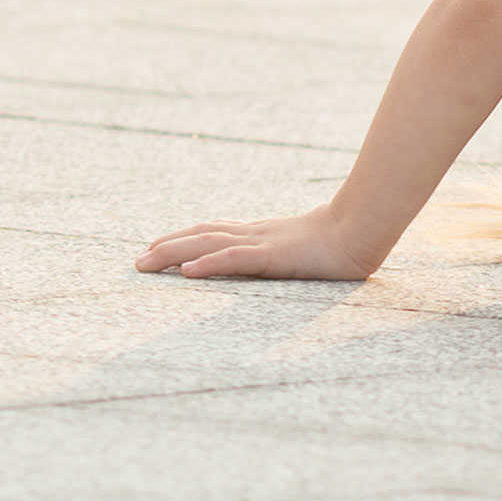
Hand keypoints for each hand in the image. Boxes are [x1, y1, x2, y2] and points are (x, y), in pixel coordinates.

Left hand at [136, 205, 388, 280]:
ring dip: (173, 253)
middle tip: (137, 261)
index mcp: (262, 234)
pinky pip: (234, 259)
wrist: (364, 228)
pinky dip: (208, 263)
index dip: (183, 237)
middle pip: (201, 235)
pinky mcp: (273, 255)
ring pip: (208, 244)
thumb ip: (287, 253)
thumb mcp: (307, 249)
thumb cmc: (344, 241)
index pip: (213, 231)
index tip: (156, 245)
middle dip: (166, 247)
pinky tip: (186, 272)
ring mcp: (262, 242)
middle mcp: (255, 234)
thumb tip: (282, 258)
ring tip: (146, 263)